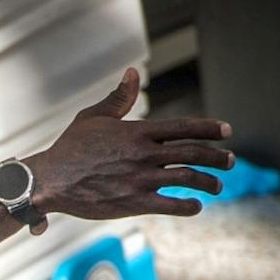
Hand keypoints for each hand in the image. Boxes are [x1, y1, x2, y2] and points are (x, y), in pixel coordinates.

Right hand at [26, 68, 232, 233]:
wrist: (49, 180)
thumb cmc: (69, 148)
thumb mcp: (93, 117)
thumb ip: (118, 98)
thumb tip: (133, 73)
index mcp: (138, 132)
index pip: (184, 127)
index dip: (210, 128)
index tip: (227, 132)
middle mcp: (144, 154)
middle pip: (194, 152)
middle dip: (218, 157)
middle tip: (230, 161)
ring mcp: (140, 179)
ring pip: (188, 178)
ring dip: (209, 182)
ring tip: (217, 186)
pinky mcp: (133, 203)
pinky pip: (171, 205)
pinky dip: (188, 206)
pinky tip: (195, 206)